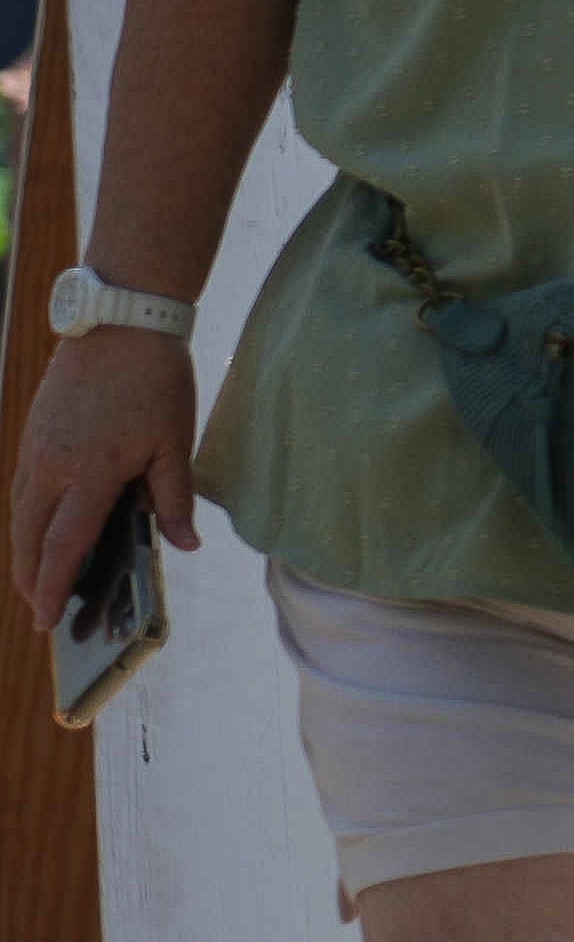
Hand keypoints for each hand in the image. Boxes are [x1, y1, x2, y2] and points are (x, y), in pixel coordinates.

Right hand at [14, 331, 197, 625]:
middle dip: (31, 578)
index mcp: (92, 472)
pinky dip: (27, 517)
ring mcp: (36, 448)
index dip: (54, 586)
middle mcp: (52, 466)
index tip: (46, 618)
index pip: (66, 545)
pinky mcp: (32, 433)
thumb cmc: (155, 381)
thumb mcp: (174, 442)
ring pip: (20, 514)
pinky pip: (22, 487)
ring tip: (38, 578)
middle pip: (30, 537)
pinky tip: (40, 528)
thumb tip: (185, 545)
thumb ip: (173, 498)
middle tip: (40, 609)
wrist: (119, 323)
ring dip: (26, 550)